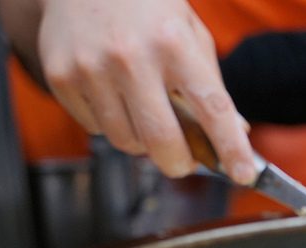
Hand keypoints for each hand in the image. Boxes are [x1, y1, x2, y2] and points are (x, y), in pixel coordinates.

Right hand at [36, 0, 256, 180]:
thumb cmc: (145, 7)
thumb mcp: (189, 33)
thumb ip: (212, 84)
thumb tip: (238, 132)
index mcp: (174, 42)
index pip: (212, 107)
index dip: (231, 147)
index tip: (243, 174)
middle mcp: (132, 56)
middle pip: (162, 141)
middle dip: (180, 163)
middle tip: (184, 162)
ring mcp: (92, 68)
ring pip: (127, 141)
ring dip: (142, 141)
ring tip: (143, 111)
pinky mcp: (62, 77)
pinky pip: (96, 129)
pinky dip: (111, 123)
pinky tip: (112, 94)